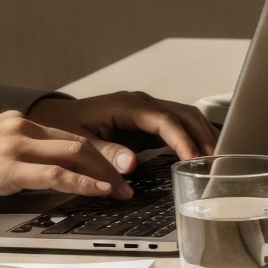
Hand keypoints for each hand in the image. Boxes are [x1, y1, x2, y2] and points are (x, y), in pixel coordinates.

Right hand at [0, 111, 134, 211]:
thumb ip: (21, 156)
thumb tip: (51, 173)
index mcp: (18, 123)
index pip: (71, 136)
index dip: (100, 153)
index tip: (119, 168)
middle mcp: (20, 127)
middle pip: (81, 142)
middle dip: (111, 162)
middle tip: (131, 181)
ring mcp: (14, 145)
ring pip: (75, 154)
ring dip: (105, 174)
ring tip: (122, 191)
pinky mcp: (6, 167)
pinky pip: (56, 173)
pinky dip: (84, 182)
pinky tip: (100, 191)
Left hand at [27, 91, 215, 171]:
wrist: (53, 118)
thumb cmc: (62, 128)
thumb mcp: (76, 142)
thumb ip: (103, 152)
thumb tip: (130, 164)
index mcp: (125, 105)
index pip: (164, 120)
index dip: (181, 139)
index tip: (193, 159)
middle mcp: (141, 104)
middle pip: (184, 114)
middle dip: (202, 136)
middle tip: (215, 162)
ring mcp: (147, 111)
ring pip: (186, 117)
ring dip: (203, 136)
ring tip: (215, 160)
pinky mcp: (148, 122)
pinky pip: (178, 127)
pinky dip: (194, 138)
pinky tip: (202, 154)